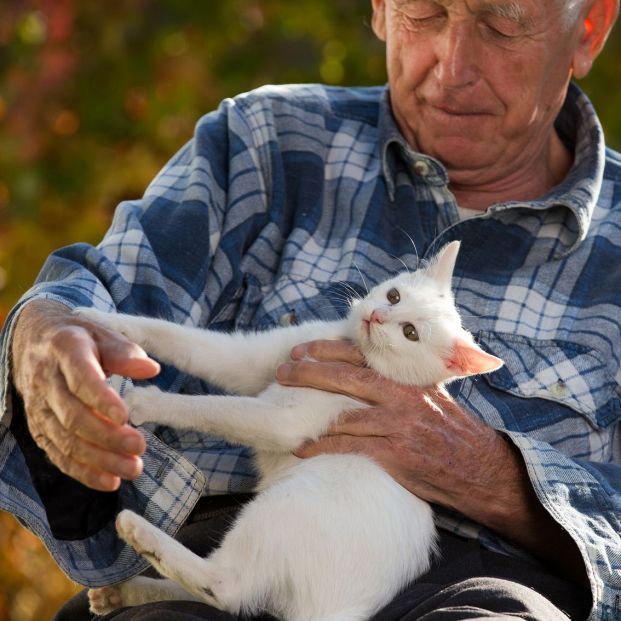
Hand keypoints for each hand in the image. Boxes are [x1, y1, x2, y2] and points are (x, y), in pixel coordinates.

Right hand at [10, 299, 159, 491]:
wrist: (34, 340)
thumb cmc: (80, 337)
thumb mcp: (102, 333)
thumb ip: (124, 352)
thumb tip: (151, 369)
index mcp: (64, 350)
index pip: (80, 377)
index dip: (101, 398)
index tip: (125, 416)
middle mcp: (46, 381)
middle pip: (73, 416)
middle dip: (107, 436)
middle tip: (140, 446)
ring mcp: (39, 408)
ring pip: (66, 440)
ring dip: (100, 460)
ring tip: (133, 469)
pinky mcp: (40, 428)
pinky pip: (58, 455)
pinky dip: (83, 472)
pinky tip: (110, 481)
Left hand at [276, 339, 512, 520]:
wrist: (478, 467)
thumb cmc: (449, 429)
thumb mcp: (429, 393)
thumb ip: (400, 380)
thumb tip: (365, 367)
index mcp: (406, 379)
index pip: (361, 356)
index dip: (327, 350)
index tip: (300, 349)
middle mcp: (401, 397)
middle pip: (347, 378)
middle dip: (310, 373)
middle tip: (282, 372)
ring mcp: (398, 426)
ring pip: (345, 414)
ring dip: (311, 415)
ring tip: (283, 415)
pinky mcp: (396, 455)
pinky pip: (351, 448)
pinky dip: (324, 447)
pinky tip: (302, 449)